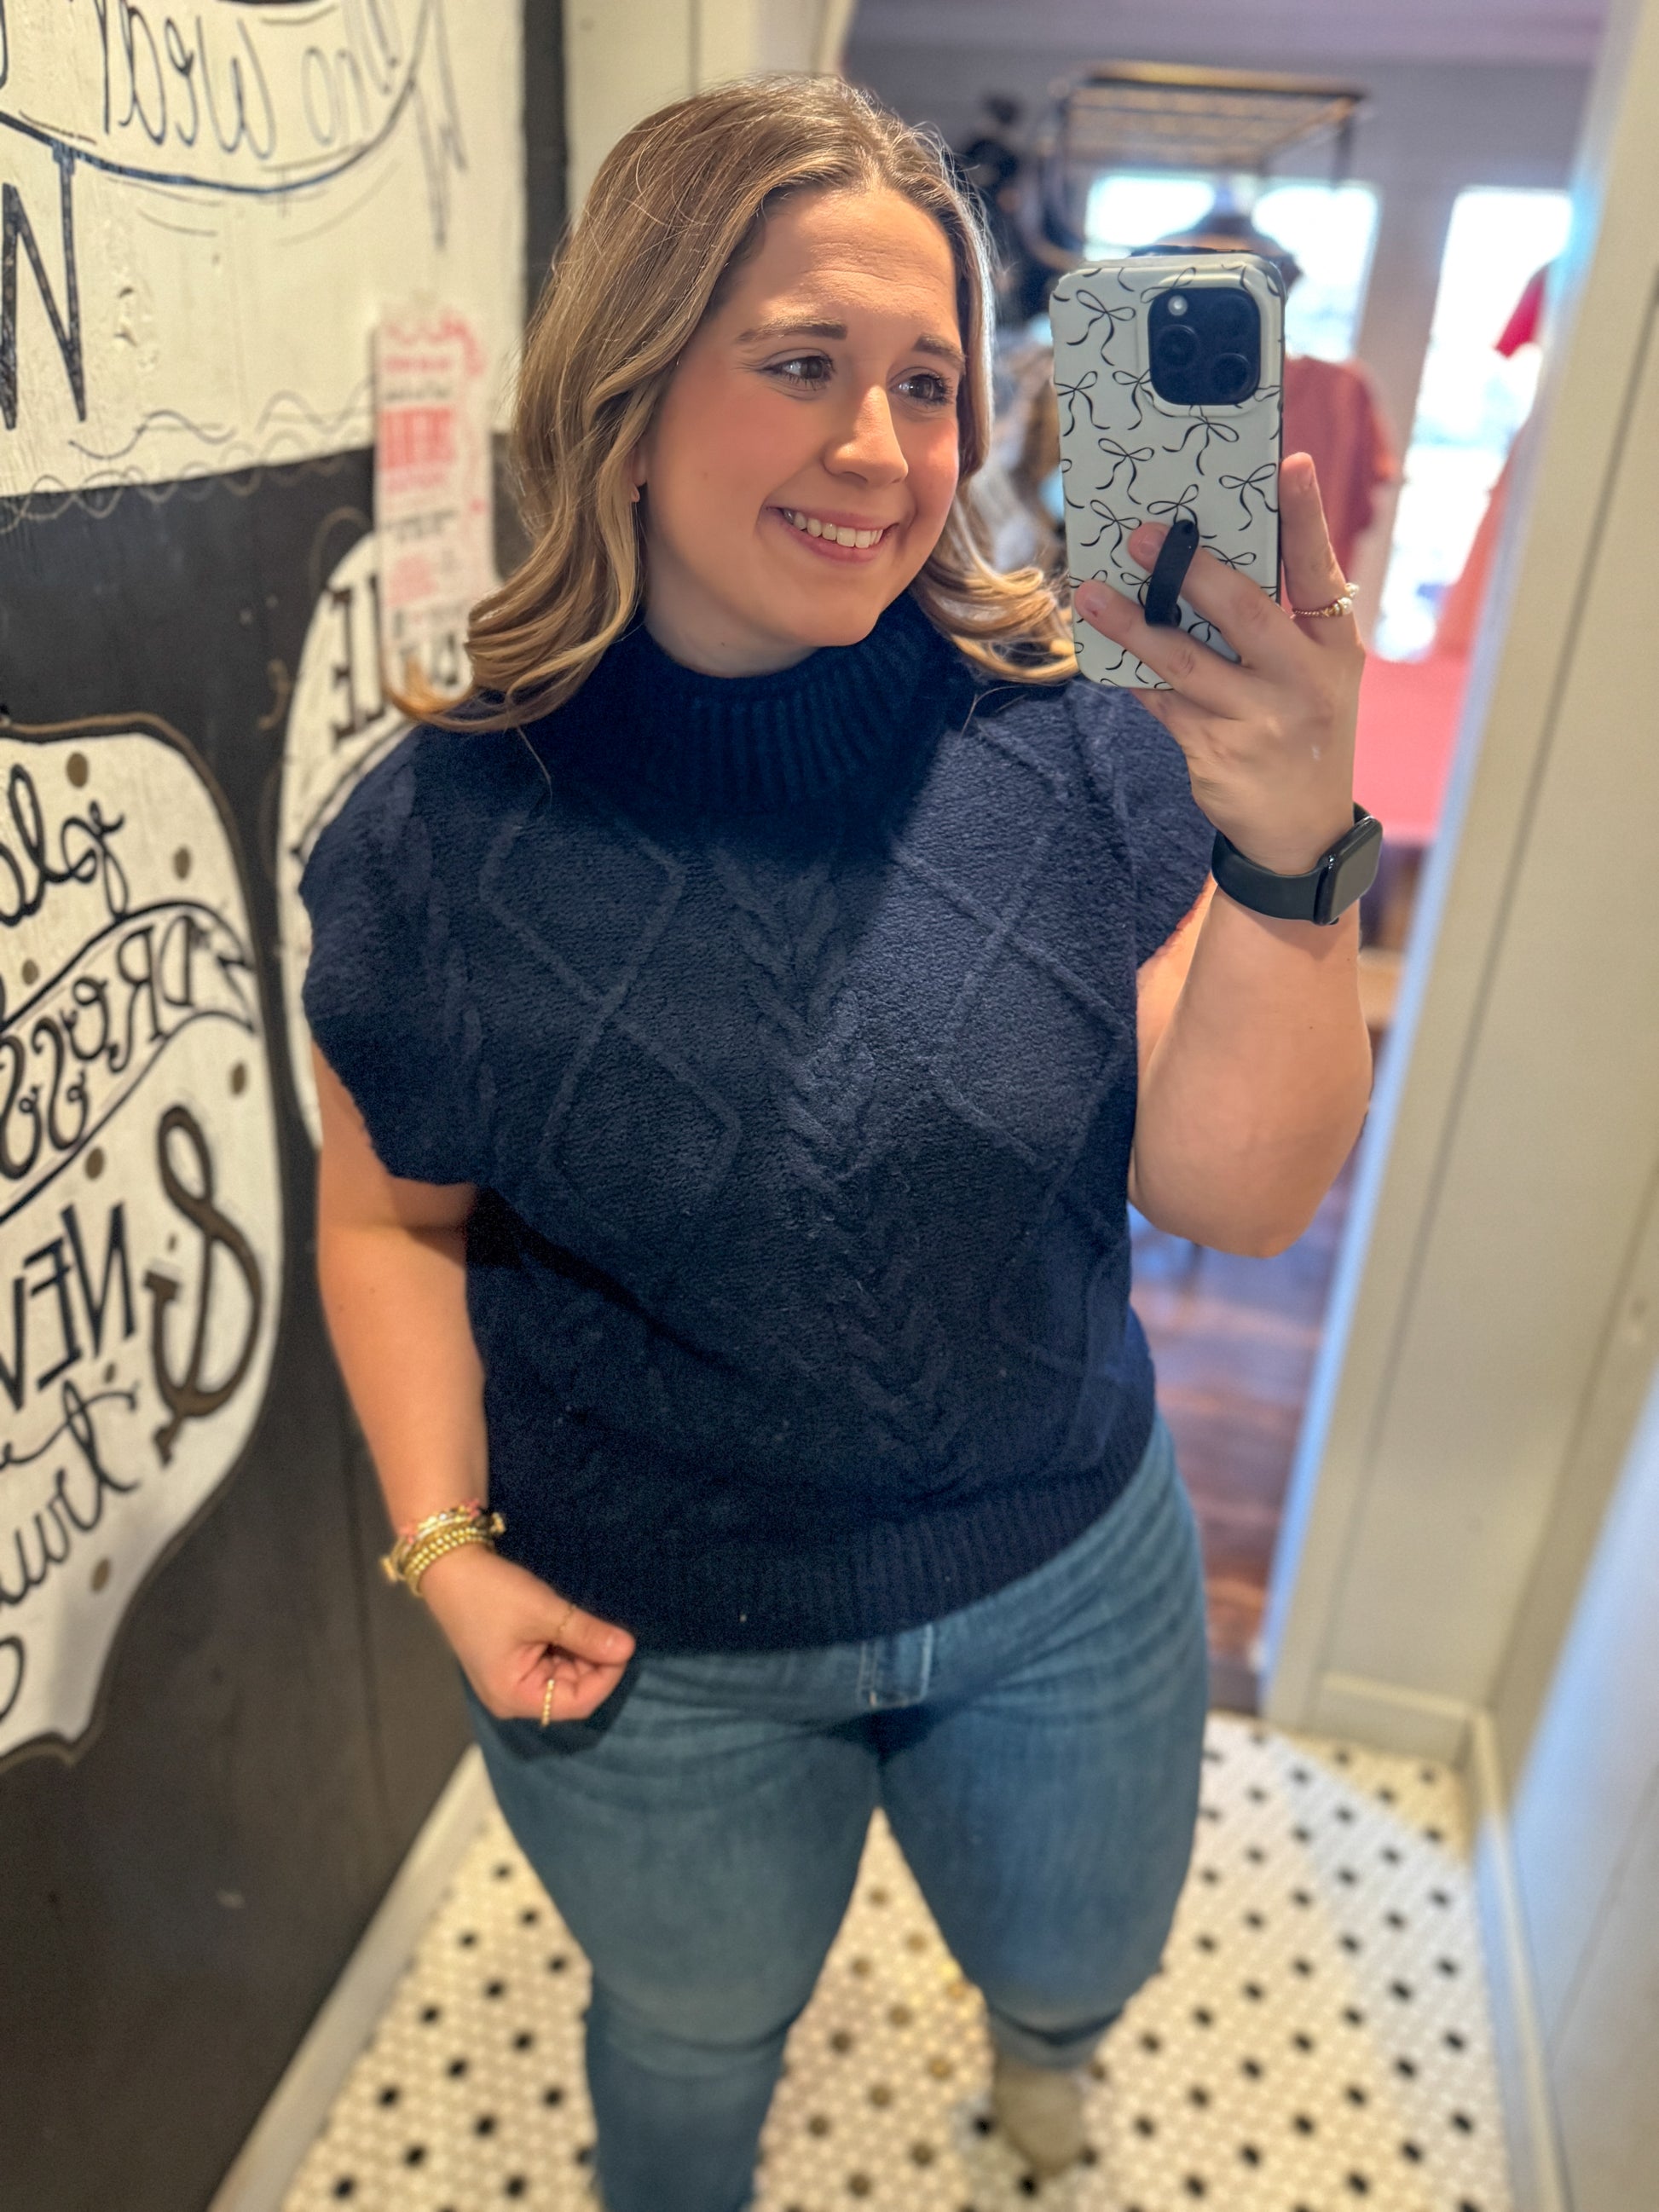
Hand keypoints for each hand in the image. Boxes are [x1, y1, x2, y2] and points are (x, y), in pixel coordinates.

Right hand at [417, 1542, 635, 1722]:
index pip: (578, 1702)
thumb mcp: (544, 1612)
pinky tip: (570, 1623)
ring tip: (588, 1622)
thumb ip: (587, 1634)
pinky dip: (565, 1645)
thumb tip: (628, 1649)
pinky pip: (549, 1663)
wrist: (449, 1566)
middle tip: (611, 1628)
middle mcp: (510, 1698)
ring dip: (582, 1652)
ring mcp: (509, 1681)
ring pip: (563, 1676)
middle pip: (570, 1691)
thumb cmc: (492, 1593)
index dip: (607, 1677)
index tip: (625, 1645)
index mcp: (514, 1696)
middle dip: (595, 1663)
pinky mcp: (510, 1662)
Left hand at [1073, 453, 1362, 876]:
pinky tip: (1105, 649)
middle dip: (1190, 569)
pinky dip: (1132, 674)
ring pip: (1184, 662)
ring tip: (1092, 596)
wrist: (1302, 832)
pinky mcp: (1215, 754)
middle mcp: (1303, 682)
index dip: (1307, 519)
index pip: (1322, 574)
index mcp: (1335, 650)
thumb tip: (1201, 564)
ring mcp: (1258, 721)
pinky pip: (1161, 702)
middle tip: (1144, 534)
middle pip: (1244, 612)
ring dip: (1133, 626)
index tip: (1289, 466)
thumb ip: (1280, 624)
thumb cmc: (1302, 729)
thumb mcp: (1316, 675)